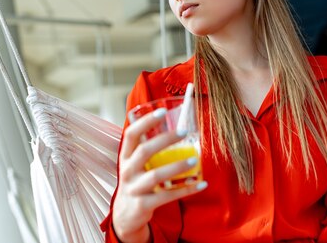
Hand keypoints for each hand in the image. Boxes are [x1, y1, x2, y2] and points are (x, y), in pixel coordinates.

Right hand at [112, 108, 207, 242]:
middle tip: (184, 132)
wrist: (125, 216)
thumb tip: (174, 125)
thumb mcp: (135, 164)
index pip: (131, 134)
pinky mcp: (143, 205)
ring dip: (176, 167)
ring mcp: (134, 188)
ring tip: (194, 160)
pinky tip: (201, 184)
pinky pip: (167, 196)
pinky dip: (185, 190)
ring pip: (155, 176)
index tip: (163, 111)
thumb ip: (147, 148)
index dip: (145, 122)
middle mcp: (127, 171)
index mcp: (125, 156)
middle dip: (164, 140)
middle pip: (144, 151)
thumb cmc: (137, 182)